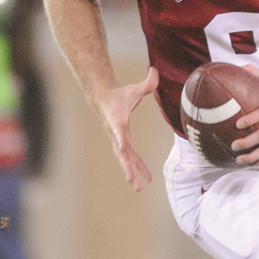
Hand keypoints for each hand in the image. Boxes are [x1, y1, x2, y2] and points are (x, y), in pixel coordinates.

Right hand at [96, 67, 158, 189]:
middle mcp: (116, 134)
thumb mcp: (134, 88)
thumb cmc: (120, 95)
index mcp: (118, 122)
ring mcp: (118, 140)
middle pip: (122, 153)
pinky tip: (143, 179)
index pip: (120, 131)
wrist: (103, 100)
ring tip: (138, 188)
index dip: (121, 138)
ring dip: (131, 173)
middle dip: (127, 167)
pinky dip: (136, 167)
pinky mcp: (121, 143)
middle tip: (132, 181)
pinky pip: (129, 158)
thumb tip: (155, 70)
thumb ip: (147, 82)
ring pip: (125, 160)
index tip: (123, 146)